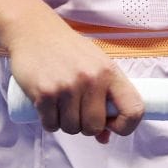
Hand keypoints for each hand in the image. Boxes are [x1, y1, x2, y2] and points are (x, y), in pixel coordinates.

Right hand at [5, 13, 142, 141]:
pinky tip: (47, 106)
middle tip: (77, 111)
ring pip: (71, 128)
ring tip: (61, 105)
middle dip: (85, 126)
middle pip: (94, 127)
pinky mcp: (45, 93)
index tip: (113, 126)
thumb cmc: (68, 50)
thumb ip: (104, 97)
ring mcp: (67, 87)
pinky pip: (51, 125)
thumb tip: (104, 137)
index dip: (126, 127)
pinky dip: (49, 121)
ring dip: (65, 123)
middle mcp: (91, 79)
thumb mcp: (94, 65)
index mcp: (109, 71)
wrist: (34, 30)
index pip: (133, 110)